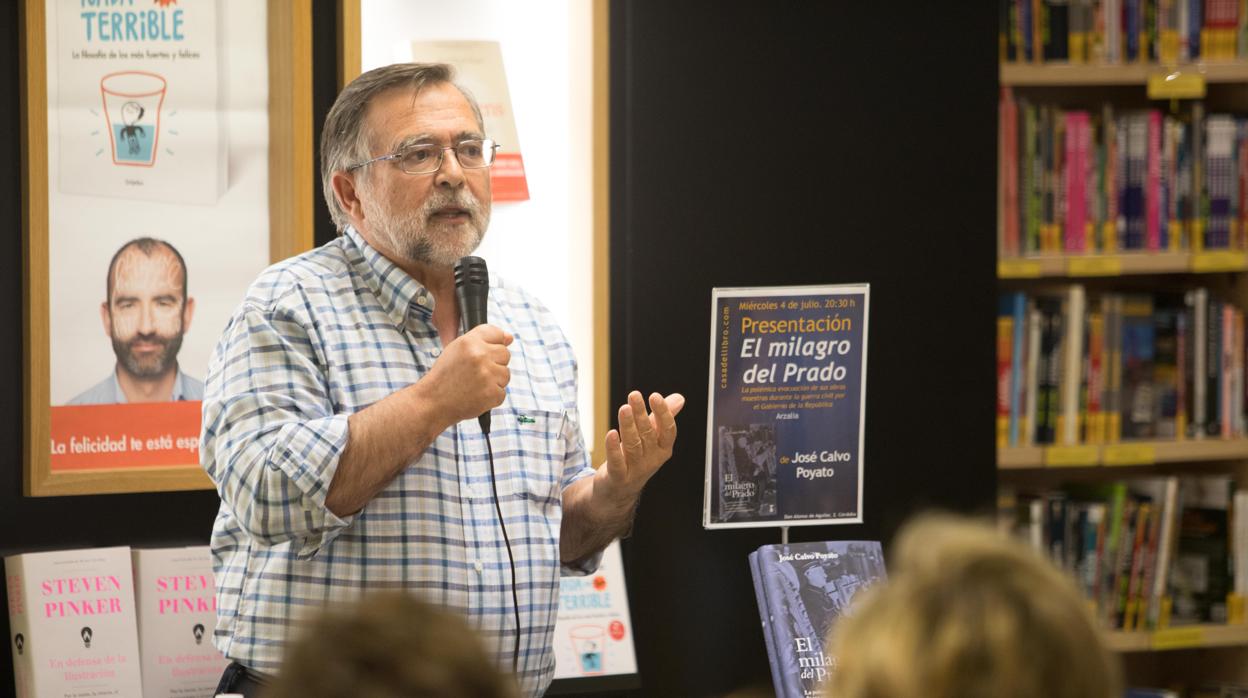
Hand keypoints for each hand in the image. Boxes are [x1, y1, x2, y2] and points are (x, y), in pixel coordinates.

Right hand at [420, 324, 511, 425]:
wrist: (433, 401)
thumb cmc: (446, 375)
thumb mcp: (457, 349)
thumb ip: (483, 340)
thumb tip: (510, 337)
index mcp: (470, 341)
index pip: (497, 333)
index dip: (493, 344)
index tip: (484, 354)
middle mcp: (480, 355)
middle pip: (505, 354)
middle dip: (494, 364)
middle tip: (475, 373)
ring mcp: (487, 375)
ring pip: (506, 374)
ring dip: (494, 381)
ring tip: (474, 385)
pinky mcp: (492, 393)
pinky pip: (502, 392)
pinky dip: (491, 396)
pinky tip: (476, 395)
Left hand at [595, 390, 684, 508]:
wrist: (619, 490)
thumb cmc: (636, 458)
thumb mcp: (651, 438)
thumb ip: (662, 417)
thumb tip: (679, 398)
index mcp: (663, 448)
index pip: (668, 430)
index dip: (663, 413)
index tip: (655, 396)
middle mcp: (652, 459)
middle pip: (648, 434)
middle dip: (641, 414)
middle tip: (634, 395)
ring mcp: (636, 470)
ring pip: (633, 445)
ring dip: (628, 426)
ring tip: (624, 409)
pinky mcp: (619, 477)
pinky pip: (617, 462)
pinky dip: (614, 448)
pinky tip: (611, 434)